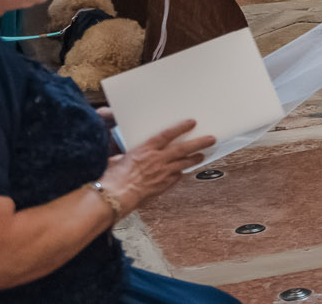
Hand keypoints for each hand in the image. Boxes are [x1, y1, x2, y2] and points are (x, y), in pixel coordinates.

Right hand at [98, 120, 213, 214]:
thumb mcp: (115, 162)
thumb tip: (121, 159)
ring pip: (183, 163)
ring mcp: (161, 173)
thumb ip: (123, 158)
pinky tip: (183, 173)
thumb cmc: (110, 179)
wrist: (113, 199)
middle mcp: (157, 159)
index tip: (191, 122)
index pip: (167, 135)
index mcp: (145, 150)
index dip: (180, 128)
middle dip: (199, 143)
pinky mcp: (162, 186)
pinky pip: (175, 178)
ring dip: (194, 159)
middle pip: (183, 148)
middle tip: (211, 139)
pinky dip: (180, 174)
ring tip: (202, 155)